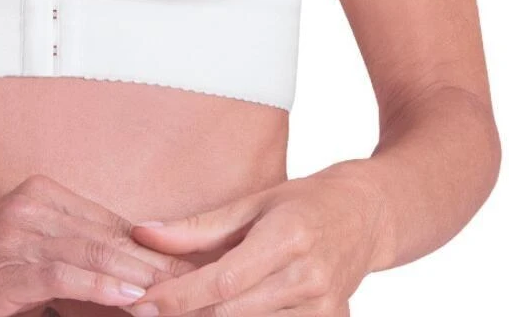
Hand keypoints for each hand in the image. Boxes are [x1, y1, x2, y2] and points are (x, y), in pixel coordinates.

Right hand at [0, 172, 209, 316]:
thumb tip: (134, 287)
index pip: (114, 225)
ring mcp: (14, 230)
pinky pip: (61, 275)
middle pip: (110, 237)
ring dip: (139, 280)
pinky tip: (130, 299)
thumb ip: (75, 265)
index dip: (155, 251)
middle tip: (201, 286)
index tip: (195, 270)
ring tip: (179, 297)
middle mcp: (32, 203)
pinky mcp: (1, 266)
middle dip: (157, 266)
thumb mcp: (29, 263)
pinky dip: (99, 287)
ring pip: (93, 254)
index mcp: (43, 195)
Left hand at [119, 169, 386, 315]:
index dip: (179, 297)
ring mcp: (322, 309)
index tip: (142, 301)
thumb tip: (143, 234)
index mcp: (288, 238)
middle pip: (232, 313)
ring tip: (174, 311)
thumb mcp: (252, 203)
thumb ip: (199, 226)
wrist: (366, 218)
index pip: (224, 281)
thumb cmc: (303, 202)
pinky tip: (213, 314)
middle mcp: (309, 279)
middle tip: (142, 311)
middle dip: (184, 315)